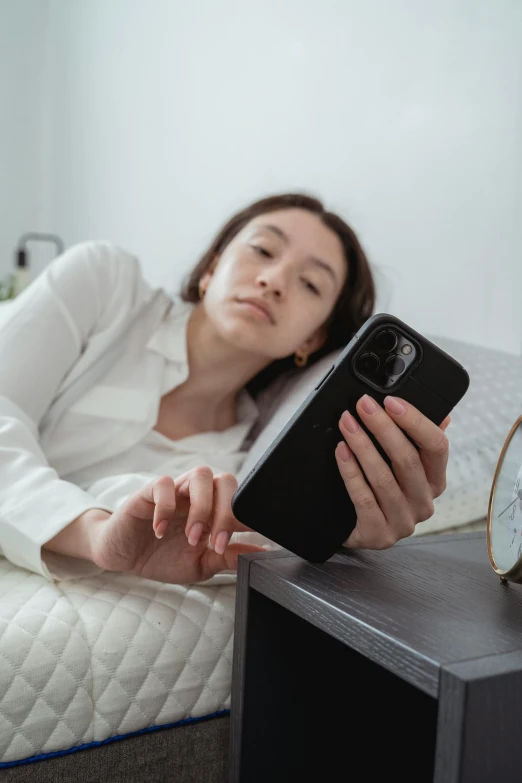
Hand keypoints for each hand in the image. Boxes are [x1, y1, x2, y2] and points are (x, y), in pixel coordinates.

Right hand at [91, 467, 263, 582]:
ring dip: (201, 507)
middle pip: (225, 481)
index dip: (247, 518)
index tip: (247, 541)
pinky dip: (165, 508)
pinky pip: (163, 484)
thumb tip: (261, 554)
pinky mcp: (149, 491)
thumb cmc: (163, 556)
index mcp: (215, 510)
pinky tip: (160, 532)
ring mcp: (176, 491)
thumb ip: (229, 557)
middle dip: (227, 512)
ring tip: (192, 537)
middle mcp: (198, 495)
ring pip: (201, 474)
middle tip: (216, 544)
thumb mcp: (201, 564)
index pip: (240, 501)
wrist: (125, 555)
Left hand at [335, 394, 450, 549]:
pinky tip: (341, 452)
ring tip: (347, 424)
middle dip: (382, 427)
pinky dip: (350, 472)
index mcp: (435, 480)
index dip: (415, 421)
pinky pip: (364, 499)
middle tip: (363, 405)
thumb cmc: (378, 488)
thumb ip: (418, 439)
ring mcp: (403, 522)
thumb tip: (441, 413)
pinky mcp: (379, 535)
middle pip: (408, 459)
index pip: (437, 446)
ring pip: (383, 478)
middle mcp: (424, 503)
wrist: (352, 528)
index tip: (391, 401)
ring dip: (362, 446)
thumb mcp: (400, 463)